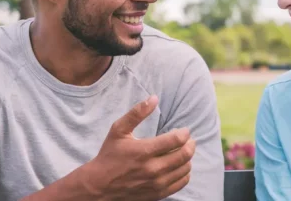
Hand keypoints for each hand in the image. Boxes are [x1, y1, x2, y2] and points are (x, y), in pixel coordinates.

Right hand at [81, 95, 195, 200]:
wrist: (100, 185)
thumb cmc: (109, 155)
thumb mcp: (118, 130)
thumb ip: (137, 113)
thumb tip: (154, 98)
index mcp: (144, 151)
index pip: (176, 140)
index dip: (185, 133)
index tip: (183, 130)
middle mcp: (153, 168)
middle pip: (185, 155)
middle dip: (190, 144)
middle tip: (188, 140)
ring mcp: (157, 183)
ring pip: (185, 168)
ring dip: (188, 158)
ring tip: (183, 151)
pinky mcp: (158, 193)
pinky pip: (182, 182)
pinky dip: (185, 173)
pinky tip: (180, 166)